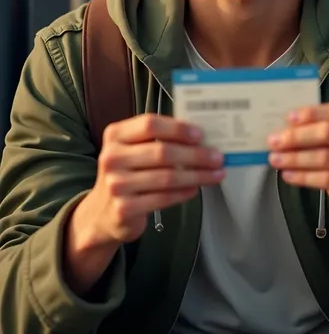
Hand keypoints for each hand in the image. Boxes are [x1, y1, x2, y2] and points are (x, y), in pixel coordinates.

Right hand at [86, 113, 224, 244]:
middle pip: (162, 152)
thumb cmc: (127, 173)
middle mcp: (112, 157)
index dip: (178, 128)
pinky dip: (183, 193)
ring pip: (167, 177)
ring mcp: (116, 185)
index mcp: (115, 135)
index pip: (150, 124)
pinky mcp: (125, 209)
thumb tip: (199, 136)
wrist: (102, 213)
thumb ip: (157, 139)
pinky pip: (163, 198)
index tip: (200, 135)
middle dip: (195, 155)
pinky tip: (196, 189)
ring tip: (216, 174)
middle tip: (217, 157)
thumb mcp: (132, 149)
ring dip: (197, 175)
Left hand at [267, 103, 328, 246]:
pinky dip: (304, 177)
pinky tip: (289, 175)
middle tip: (274, 141)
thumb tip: (288, 126)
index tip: (288, 118)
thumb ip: (327, 132)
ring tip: (276, 159)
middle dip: (297, 136)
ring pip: (326, 157)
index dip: (311, 114)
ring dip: (295, 158)